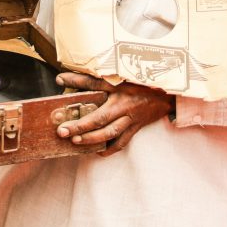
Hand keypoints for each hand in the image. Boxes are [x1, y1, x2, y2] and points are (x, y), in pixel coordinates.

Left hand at [55, 72, 174, 156]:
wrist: (166, 93)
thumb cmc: (140, 82)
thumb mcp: (120, 75)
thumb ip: (97, 77)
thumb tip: (67, 77)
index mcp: (119, 86)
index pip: (94, 82)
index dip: (76, 81)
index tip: (59, 79)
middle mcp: (123, 104)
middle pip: (99, 117)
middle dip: (79, 125)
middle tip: (62, 130)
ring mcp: (130, 118)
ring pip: (109, 133)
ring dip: (91, 139)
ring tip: (75, 141)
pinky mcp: (135, 128)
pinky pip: (121, 142)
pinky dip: (108, 149)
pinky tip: (96, 152)